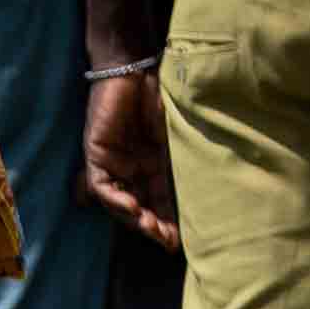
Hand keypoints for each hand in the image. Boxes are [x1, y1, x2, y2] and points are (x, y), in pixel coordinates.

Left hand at [80, 69, 182, 253]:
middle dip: (154, 226)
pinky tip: (133, 208)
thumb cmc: (163, 95)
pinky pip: (101, 186)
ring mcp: (113, 162)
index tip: (183, 241)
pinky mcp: (96, 154)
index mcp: (154, 164)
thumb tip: (213, 188)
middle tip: (169, 242)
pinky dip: (115, 200)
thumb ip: (183, 160)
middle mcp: (132, 168)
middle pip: (140, 206)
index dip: (171, 221)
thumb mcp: (178, 135)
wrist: (137, 67)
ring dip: (135, 218)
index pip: (161, 200)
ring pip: (119, 201)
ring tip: (153, 230)